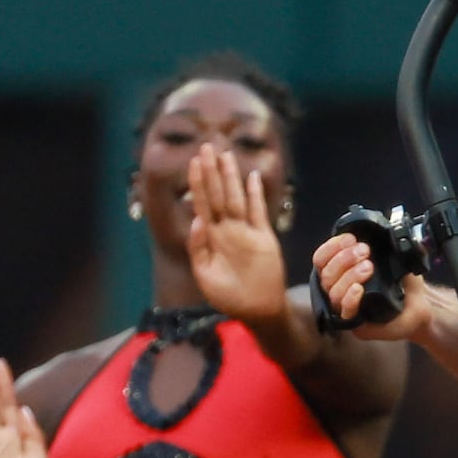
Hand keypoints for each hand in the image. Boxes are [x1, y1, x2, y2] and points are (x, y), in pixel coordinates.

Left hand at [184, 146, 290, 325]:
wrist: (257, 310)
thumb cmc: (228, 297)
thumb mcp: (205, 275)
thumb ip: (198, 248)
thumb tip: (197, 221)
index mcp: (210, 238)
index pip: (202, 204)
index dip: (198, 183)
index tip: (193, 162)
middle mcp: (227, 230)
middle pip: (218, 195)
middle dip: (211, 172)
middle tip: (206, 146)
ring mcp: (245, 231)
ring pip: (237, 198)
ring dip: (231, 177)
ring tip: (225, 155)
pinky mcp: (264, 237)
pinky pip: (258, 212)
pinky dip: (255, 195)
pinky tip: (252, 177)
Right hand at [310, 231, 431, 346]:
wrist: (422, 304)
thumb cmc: (404, 282)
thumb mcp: (392, 257)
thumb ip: (380, 242)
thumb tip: (377, 225)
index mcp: (342, 273)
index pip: (321, 259)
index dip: (331, 247)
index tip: (350, 238)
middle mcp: (339, 290)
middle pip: (325, 274)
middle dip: (343, 259)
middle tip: (365, 251)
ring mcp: (346, 309)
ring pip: (333, 292)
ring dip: (349, 275)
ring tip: (369, 267)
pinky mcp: (356, 325)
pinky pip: (345, 312)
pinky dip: (350, 298)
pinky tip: (359, 289)